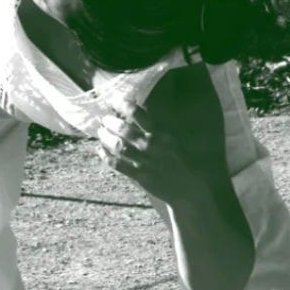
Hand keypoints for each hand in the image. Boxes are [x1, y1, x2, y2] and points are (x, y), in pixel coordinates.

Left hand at [97, 77, 226, 204]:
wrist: (189, 189)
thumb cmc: (182, 160)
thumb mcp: (174, 138)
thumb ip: (157, 126)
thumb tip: (139, 109)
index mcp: (162, 134)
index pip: (138, 114)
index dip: (122, 105)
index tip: (113, 100)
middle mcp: (153, 146)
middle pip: (125, 130)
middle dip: (110, 122)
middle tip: (103, 118)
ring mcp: (146, 162)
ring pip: (119, 147)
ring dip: (106, 137)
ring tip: (100, 131)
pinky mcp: (140, 177)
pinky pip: (118, 165)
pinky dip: (107, 157)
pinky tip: (101, 151)